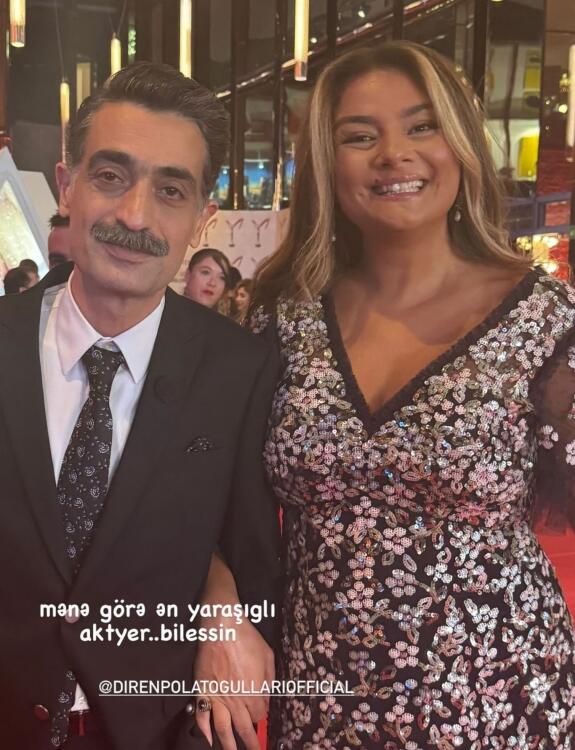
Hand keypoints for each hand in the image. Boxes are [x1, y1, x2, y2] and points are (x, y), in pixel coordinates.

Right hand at [193, 616, 273, 749]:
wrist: (221, 627)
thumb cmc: (246, 638)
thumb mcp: (267, 656)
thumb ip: (269, 681)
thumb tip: (267, 697)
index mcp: (253, 692)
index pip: (259, 714)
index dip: (262, 716)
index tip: (262, 716)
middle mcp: (235, 700)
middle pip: (244, 728)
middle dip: (250, 743)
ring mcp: (217, 697)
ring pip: (222, 729)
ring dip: (228, 745)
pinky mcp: (202, 690)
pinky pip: (201, 715)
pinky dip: (203, 730)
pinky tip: (208, 739)